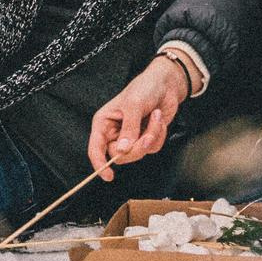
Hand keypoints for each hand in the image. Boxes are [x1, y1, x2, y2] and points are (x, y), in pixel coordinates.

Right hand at [86, 58, 190, 181]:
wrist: (166, 84)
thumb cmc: (145, 87)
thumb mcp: (134, 105)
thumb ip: (128, 129)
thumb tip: (123, 150)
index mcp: (104, 122)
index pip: (96, 148)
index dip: (99, 164)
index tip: (108, 176)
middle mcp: (115, 132)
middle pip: (120, 155)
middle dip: (137, 147)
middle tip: (147, 134)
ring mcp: (131, 136)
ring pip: (138, 152)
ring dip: (151, 136)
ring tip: (155, 117)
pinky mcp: (145, 137)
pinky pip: (152, 148)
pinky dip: (158, 135)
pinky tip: (158, 120)